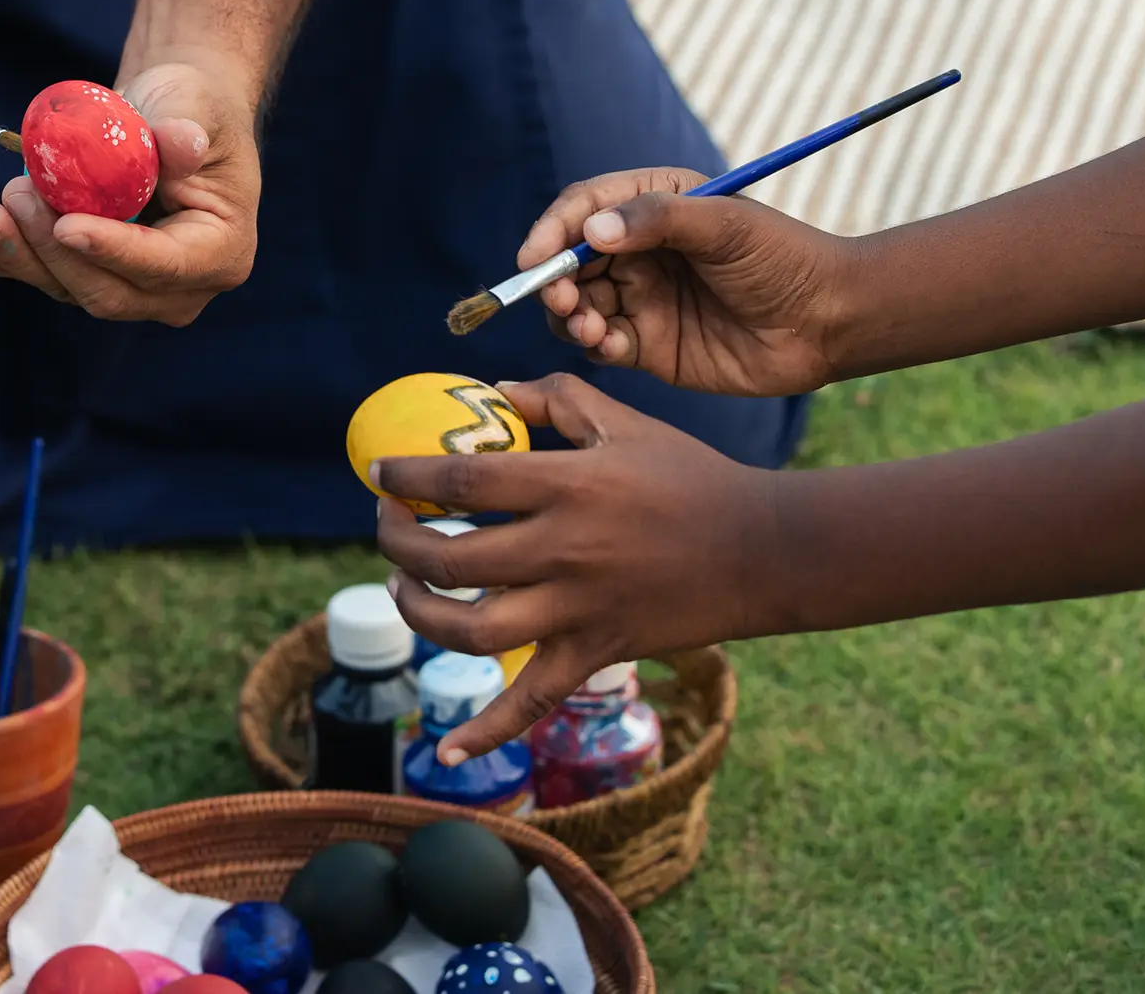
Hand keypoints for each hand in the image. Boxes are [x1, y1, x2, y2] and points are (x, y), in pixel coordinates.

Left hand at [0, 58, 258, 324]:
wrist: (168, 114)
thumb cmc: (191, 106)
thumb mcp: (197, 106)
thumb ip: (187, 128)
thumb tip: (182, 143)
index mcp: (219, 254)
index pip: (161, 264)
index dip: (113, 249)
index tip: (66, 224)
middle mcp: (176, 289)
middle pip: (107, 292)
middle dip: (54, 253)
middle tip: (15, 197)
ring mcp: (130, 290)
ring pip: (67, 289)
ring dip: (20, 256)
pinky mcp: (87, 278)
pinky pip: (43, 276)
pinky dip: (4, 260)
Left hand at [369, 374, 793, 759]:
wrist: (764, 551)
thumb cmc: (694, 479)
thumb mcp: (628, 424)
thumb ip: (558, 401)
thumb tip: (496, 393)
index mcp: (568, 487)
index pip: (463, 480)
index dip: (409, 477)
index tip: (380, 475)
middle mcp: (564, 552)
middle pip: (451, 558)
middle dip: (399, 543)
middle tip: (389, 527)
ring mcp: (577, 611)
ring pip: (471, 630)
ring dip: (419, 614)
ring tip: (403, 588)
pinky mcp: (594, 653)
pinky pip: (531, 703)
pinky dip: (487, 731)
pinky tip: (447, 751)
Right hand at [516, 168, 857, 395]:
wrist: (828, 322)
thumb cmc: (784, 259)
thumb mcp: (725, 224)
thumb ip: (657, 219)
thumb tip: (591, 231)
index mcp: (655, 205)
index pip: (585, 208)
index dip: (553, 230)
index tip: (535, 256)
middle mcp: (640, 250)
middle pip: (569, 259)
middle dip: (552, 279)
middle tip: (559, 300)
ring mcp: (642, 298)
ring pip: (576, 304)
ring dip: (567, 316)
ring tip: (588, 327)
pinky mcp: (648, 344)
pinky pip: (601, 343)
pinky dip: (593, 345)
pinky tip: (610, 346)